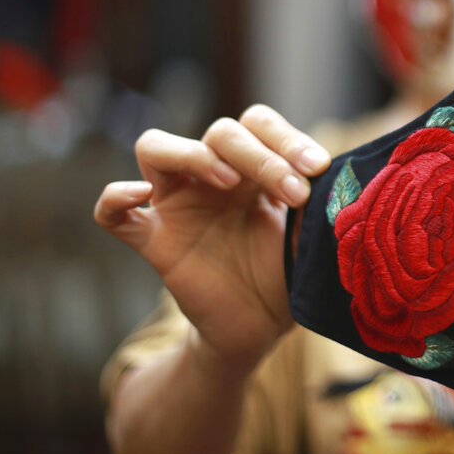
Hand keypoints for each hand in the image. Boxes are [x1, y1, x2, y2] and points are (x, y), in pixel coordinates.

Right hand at [94, 105, 330, 373]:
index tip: (318, 168)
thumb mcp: (311, 237)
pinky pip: (113, 213)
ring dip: (193, 154)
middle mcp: (212, 178)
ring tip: (227, 180)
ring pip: (155, 147)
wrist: (259, 330)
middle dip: (261, 155)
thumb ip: (318, 206)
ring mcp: (178, 206)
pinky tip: (139, 195)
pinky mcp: (154, 241)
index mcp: (253, 169)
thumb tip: (340, 179)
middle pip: (220, 132)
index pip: (257, 123)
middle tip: (295, 192)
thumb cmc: (286, 275)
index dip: (286, 136)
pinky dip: (115, 198)